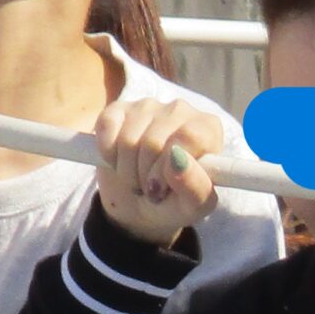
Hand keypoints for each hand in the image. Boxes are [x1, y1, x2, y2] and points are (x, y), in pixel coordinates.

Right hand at [92, 94, 226, 242]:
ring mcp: (148, 106)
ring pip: (127, 140)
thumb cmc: (175, 202)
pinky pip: (106, 127)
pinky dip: (108, 155)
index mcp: (208, 129)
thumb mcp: (194, 206)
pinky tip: (119, 161)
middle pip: (153, 142)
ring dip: (126, 171)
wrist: (140, 203)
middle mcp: (181, 110)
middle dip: (145, 176)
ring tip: (137, 178)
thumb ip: (196, 187)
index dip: (168, 168)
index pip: (189, 136)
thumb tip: (178, 161)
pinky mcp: (118, 109)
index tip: (163, 189)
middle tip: (150, 187)